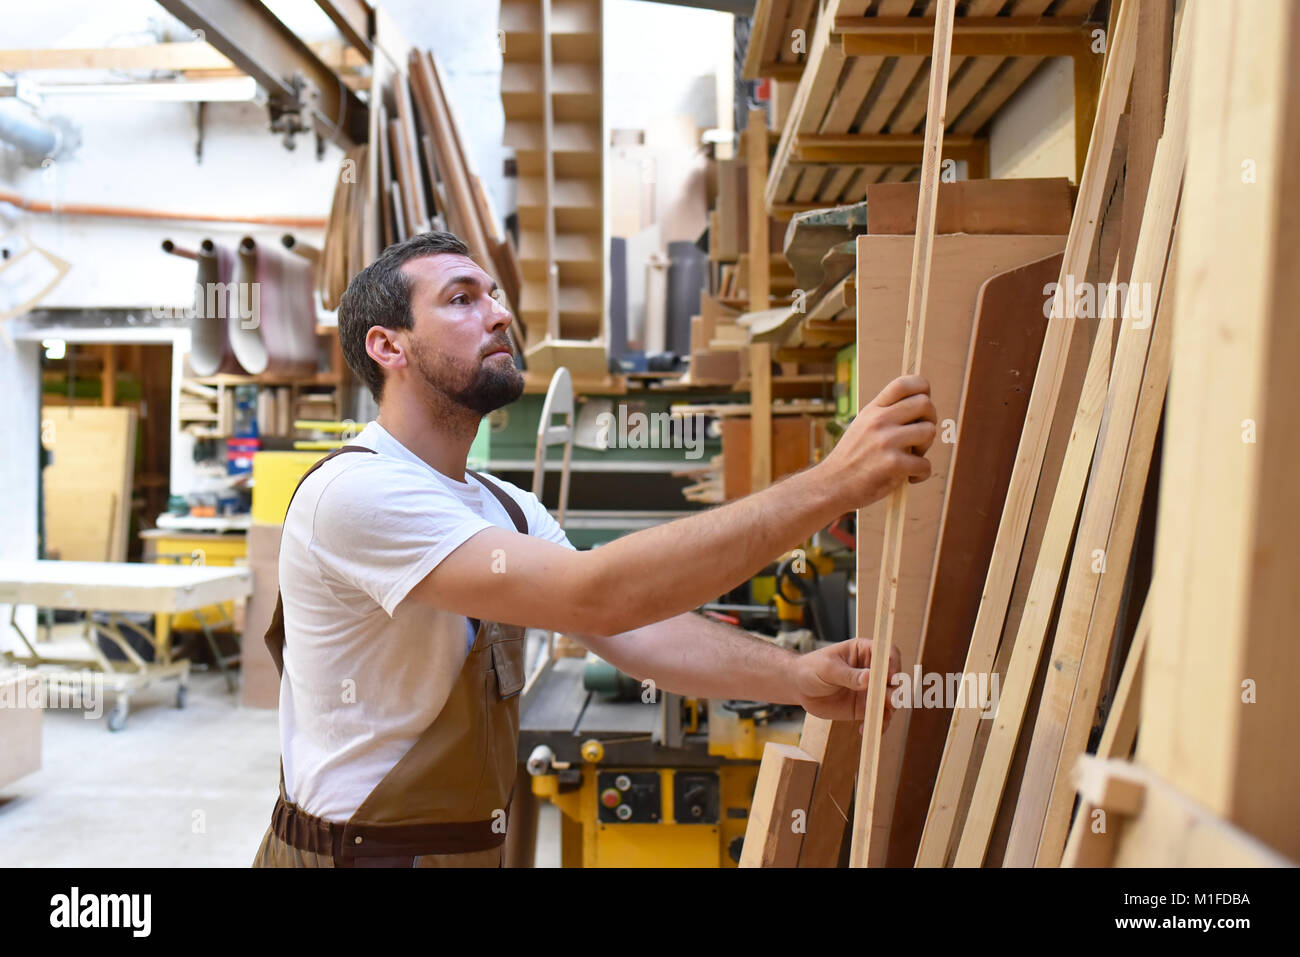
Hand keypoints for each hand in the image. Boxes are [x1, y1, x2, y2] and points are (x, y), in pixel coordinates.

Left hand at [793, 637, 903, 722]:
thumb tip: (869, 678)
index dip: (893, 664)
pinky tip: (864, 729)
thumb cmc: (811, 669)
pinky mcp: (865, 708)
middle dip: (894, 690)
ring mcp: (871, 690)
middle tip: (886, 700)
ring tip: (875, 716)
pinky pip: (879, 717)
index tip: (889, 677)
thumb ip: (848, 675)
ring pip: (891, 700)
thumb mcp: (827, 669)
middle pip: (895, 679)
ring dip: (888, 710)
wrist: (799, 688)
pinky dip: (877, 724)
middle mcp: (873, 671)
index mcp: (865, 652)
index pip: (888, 654)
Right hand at [817, 374, 937, 510]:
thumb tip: (923, 408)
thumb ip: (887, 415)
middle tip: (919, 438)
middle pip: (925, 404)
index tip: (922, 408)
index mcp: (873, 410)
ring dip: (926, 448)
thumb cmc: (852, 459)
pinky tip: (909, 478)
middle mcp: (879, 420)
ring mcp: (886, 441)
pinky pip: (925, 464)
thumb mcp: (862, 426)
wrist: (831, 485)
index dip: (922, 390)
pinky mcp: (893, 463)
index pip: (904, 384)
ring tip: (912, 458)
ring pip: (929, 431)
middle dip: (930, 421)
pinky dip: (922, 474)